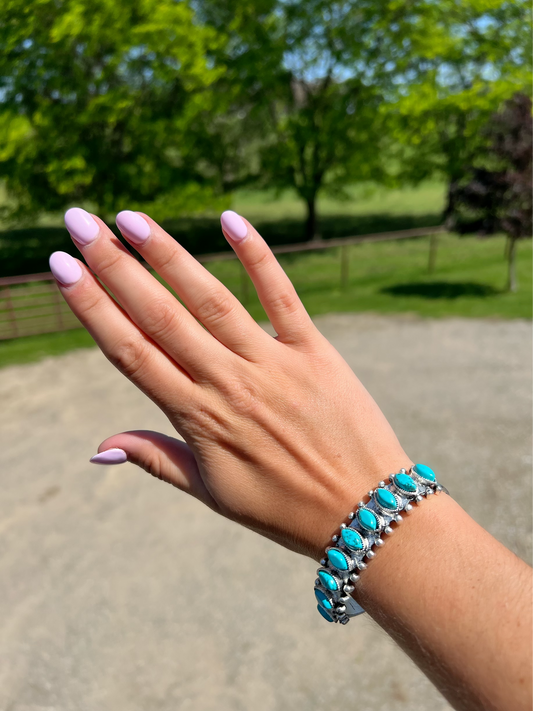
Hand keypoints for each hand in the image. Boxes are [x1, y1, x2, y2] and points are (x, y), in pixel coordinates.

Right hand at [50, 208, 409, 560]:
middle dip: (115, 267)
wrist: (365, 514)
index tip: (62, 269)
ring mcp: (272, 365)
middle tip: (80, 222)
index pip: (132, 353)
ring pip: (212, 300)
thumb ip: (156, 460)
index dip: (92, 309)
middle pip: (161, 317)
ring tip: (132, 218)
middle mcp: (229, 385)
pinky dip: (258, 257)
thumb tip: (96, 448)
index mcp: (197, 420)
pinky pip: (283, 297)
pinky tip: (230, 220)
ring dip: (170, 256)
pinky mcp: (315, 352)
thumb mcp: (212, 493)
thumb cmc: (283, 509)